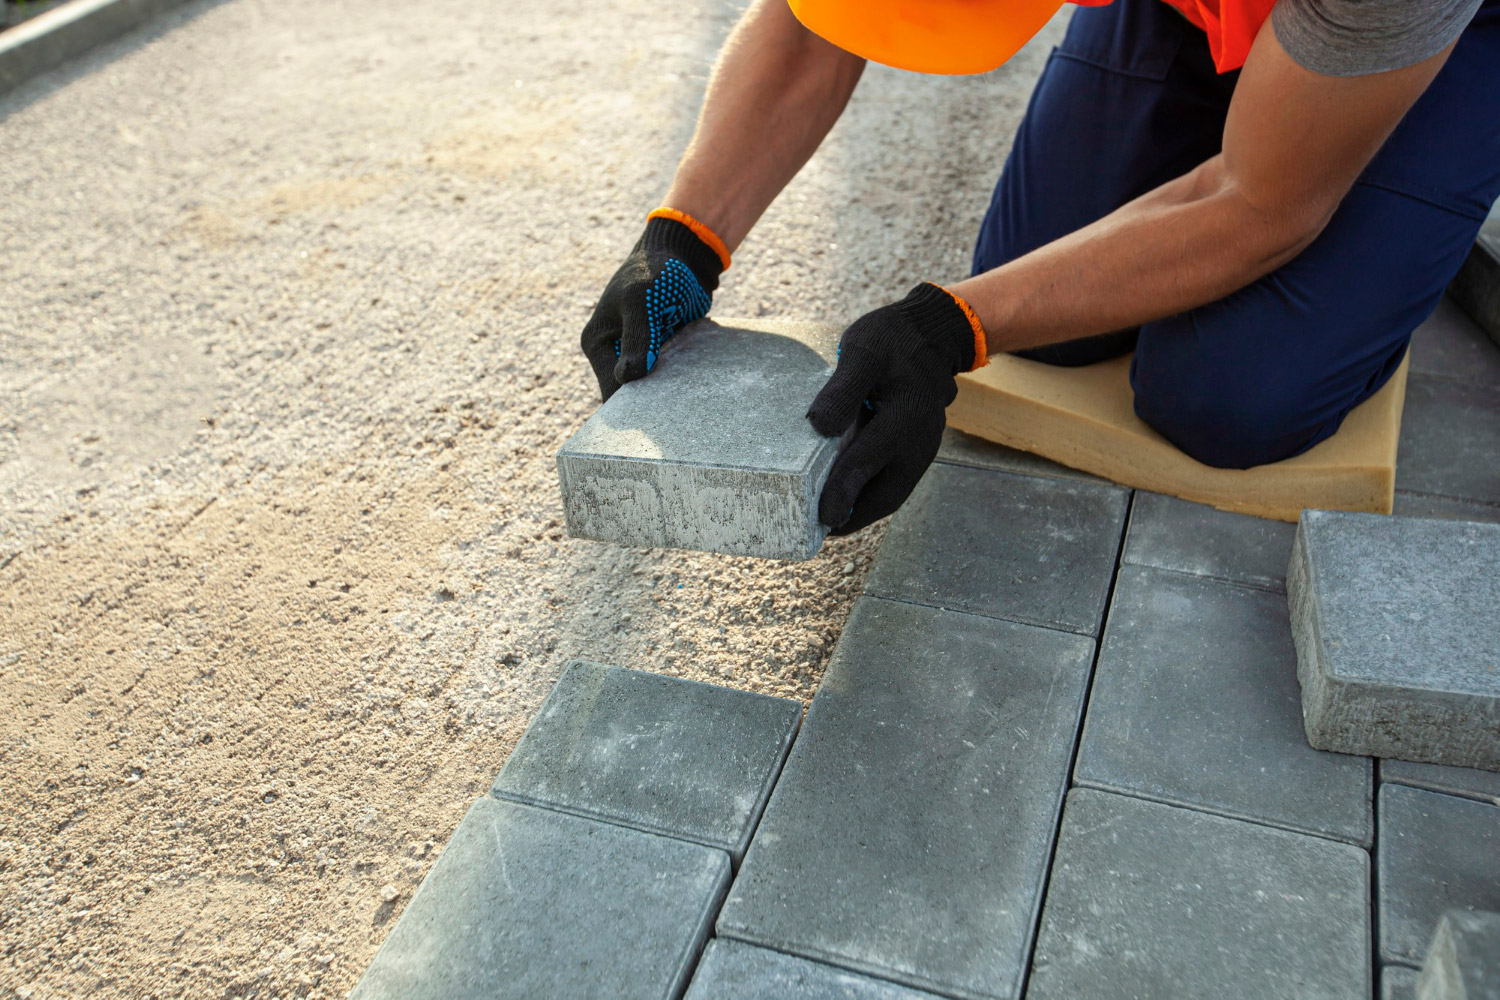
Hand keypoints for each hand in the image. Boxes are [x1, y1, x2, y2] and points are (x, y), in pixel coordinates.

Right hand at [580, 212, 728, 400]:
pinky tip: (697, 389)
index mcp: (598, 343)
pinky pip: (671, 378)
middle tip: (678, 417)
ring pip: (653, 390)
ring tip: (690, 403)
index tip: (657, 420)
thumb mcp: (642, 301)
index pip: (611, 390)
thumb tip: (627, 378)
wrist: (684, 254)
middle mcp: (614, 353)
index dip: (632, 408)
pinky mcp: (663, 354)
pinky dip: (682, 383)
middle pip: (631, 395)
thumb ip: (638, 339)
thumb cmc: (657, 271)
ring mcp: (639, 355)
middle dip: (652, 405)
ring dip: (670, 395)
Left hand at [807, 282, 984, 533]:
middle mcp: (919, 441)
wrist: (931, 334)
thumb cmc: (892, 341)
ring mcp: (922, 450)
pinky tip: (845, 501)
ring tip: (826, 525)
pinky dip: (870, 497)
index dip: (842, 491)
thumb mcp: (863, 352)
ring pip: (891, 495)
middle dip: (851, 517)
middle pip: (884, 495)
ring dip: (860, 512)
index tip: (820, 517)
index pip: (867, 462)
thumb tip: (819, 427)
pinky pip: (894, 483)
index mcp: (905, 416)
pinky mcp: (916, 452)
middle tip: (814, 533)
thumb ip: (841, 389)